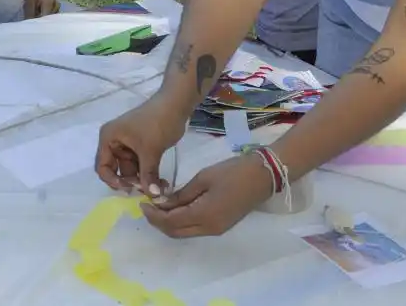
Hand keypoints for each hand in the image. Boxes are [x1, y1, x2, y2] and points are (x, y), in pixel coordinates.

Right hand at [95, 96, 186, 194]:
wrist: (176, 104)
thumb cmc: (157, 123)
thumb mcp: (150, 151)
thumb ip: (148, 175)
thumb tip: (153, 197)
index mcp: (108, 138)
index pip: (102, 167)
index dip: (113, 181)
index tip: (130, 189)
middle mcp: (115, 142)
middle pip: (117, 170)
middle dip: (132, 182)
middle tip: (148, 190)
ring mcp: (128, 145)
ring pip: (131, 170)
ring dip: (144, 180)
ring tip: (160, 188)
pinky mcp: (141, 146)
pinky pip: (141, 165)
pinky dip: (149, 173)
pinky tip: (161, 183)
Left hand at [142, 154, 272, 237]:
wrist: (263, 175)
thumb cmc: (232, 172)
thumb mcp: (203, 178)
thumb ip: (182, 194)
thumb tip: (163, 202)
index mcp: (203, 216)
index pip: (170, 222)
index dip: (153, 215)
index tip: (142, 203)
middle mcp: (209, 229)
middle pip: (175, 232)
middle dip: (158, 222)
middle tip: (147, 206)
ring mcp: (216, 229)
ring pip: (184, 232)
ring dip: (169, 222)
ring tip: (159, 206)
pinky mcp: (221, 225)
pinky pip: (195, 228)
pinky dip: (181, 221)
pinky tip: (176, 207)